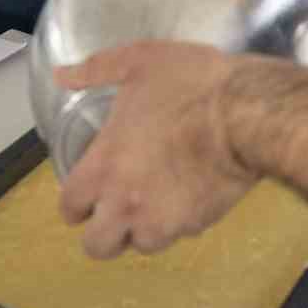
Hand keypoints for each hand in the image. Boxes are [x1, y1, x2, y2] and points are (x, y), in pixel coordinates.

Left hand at [56, 41, 258, 257]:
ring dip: (142, 228)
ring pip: (140, 245)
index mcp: (105, 168)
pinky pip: (179, 233)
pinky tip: (188, 192)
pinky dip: (179, 221)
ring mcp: (164, 220)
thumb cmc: (189, 84)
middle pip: (97, 246)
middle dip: (103, 230)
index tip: (86, 190)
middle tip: (116, 206)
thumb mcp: (138, 61)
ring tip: (154, 200)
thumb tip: (60, 74)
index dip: (75, 202)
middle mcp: (127, 204)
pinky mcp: (198, 225)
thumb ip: (95, 70)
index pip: (70, 209)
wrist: (246, 114)